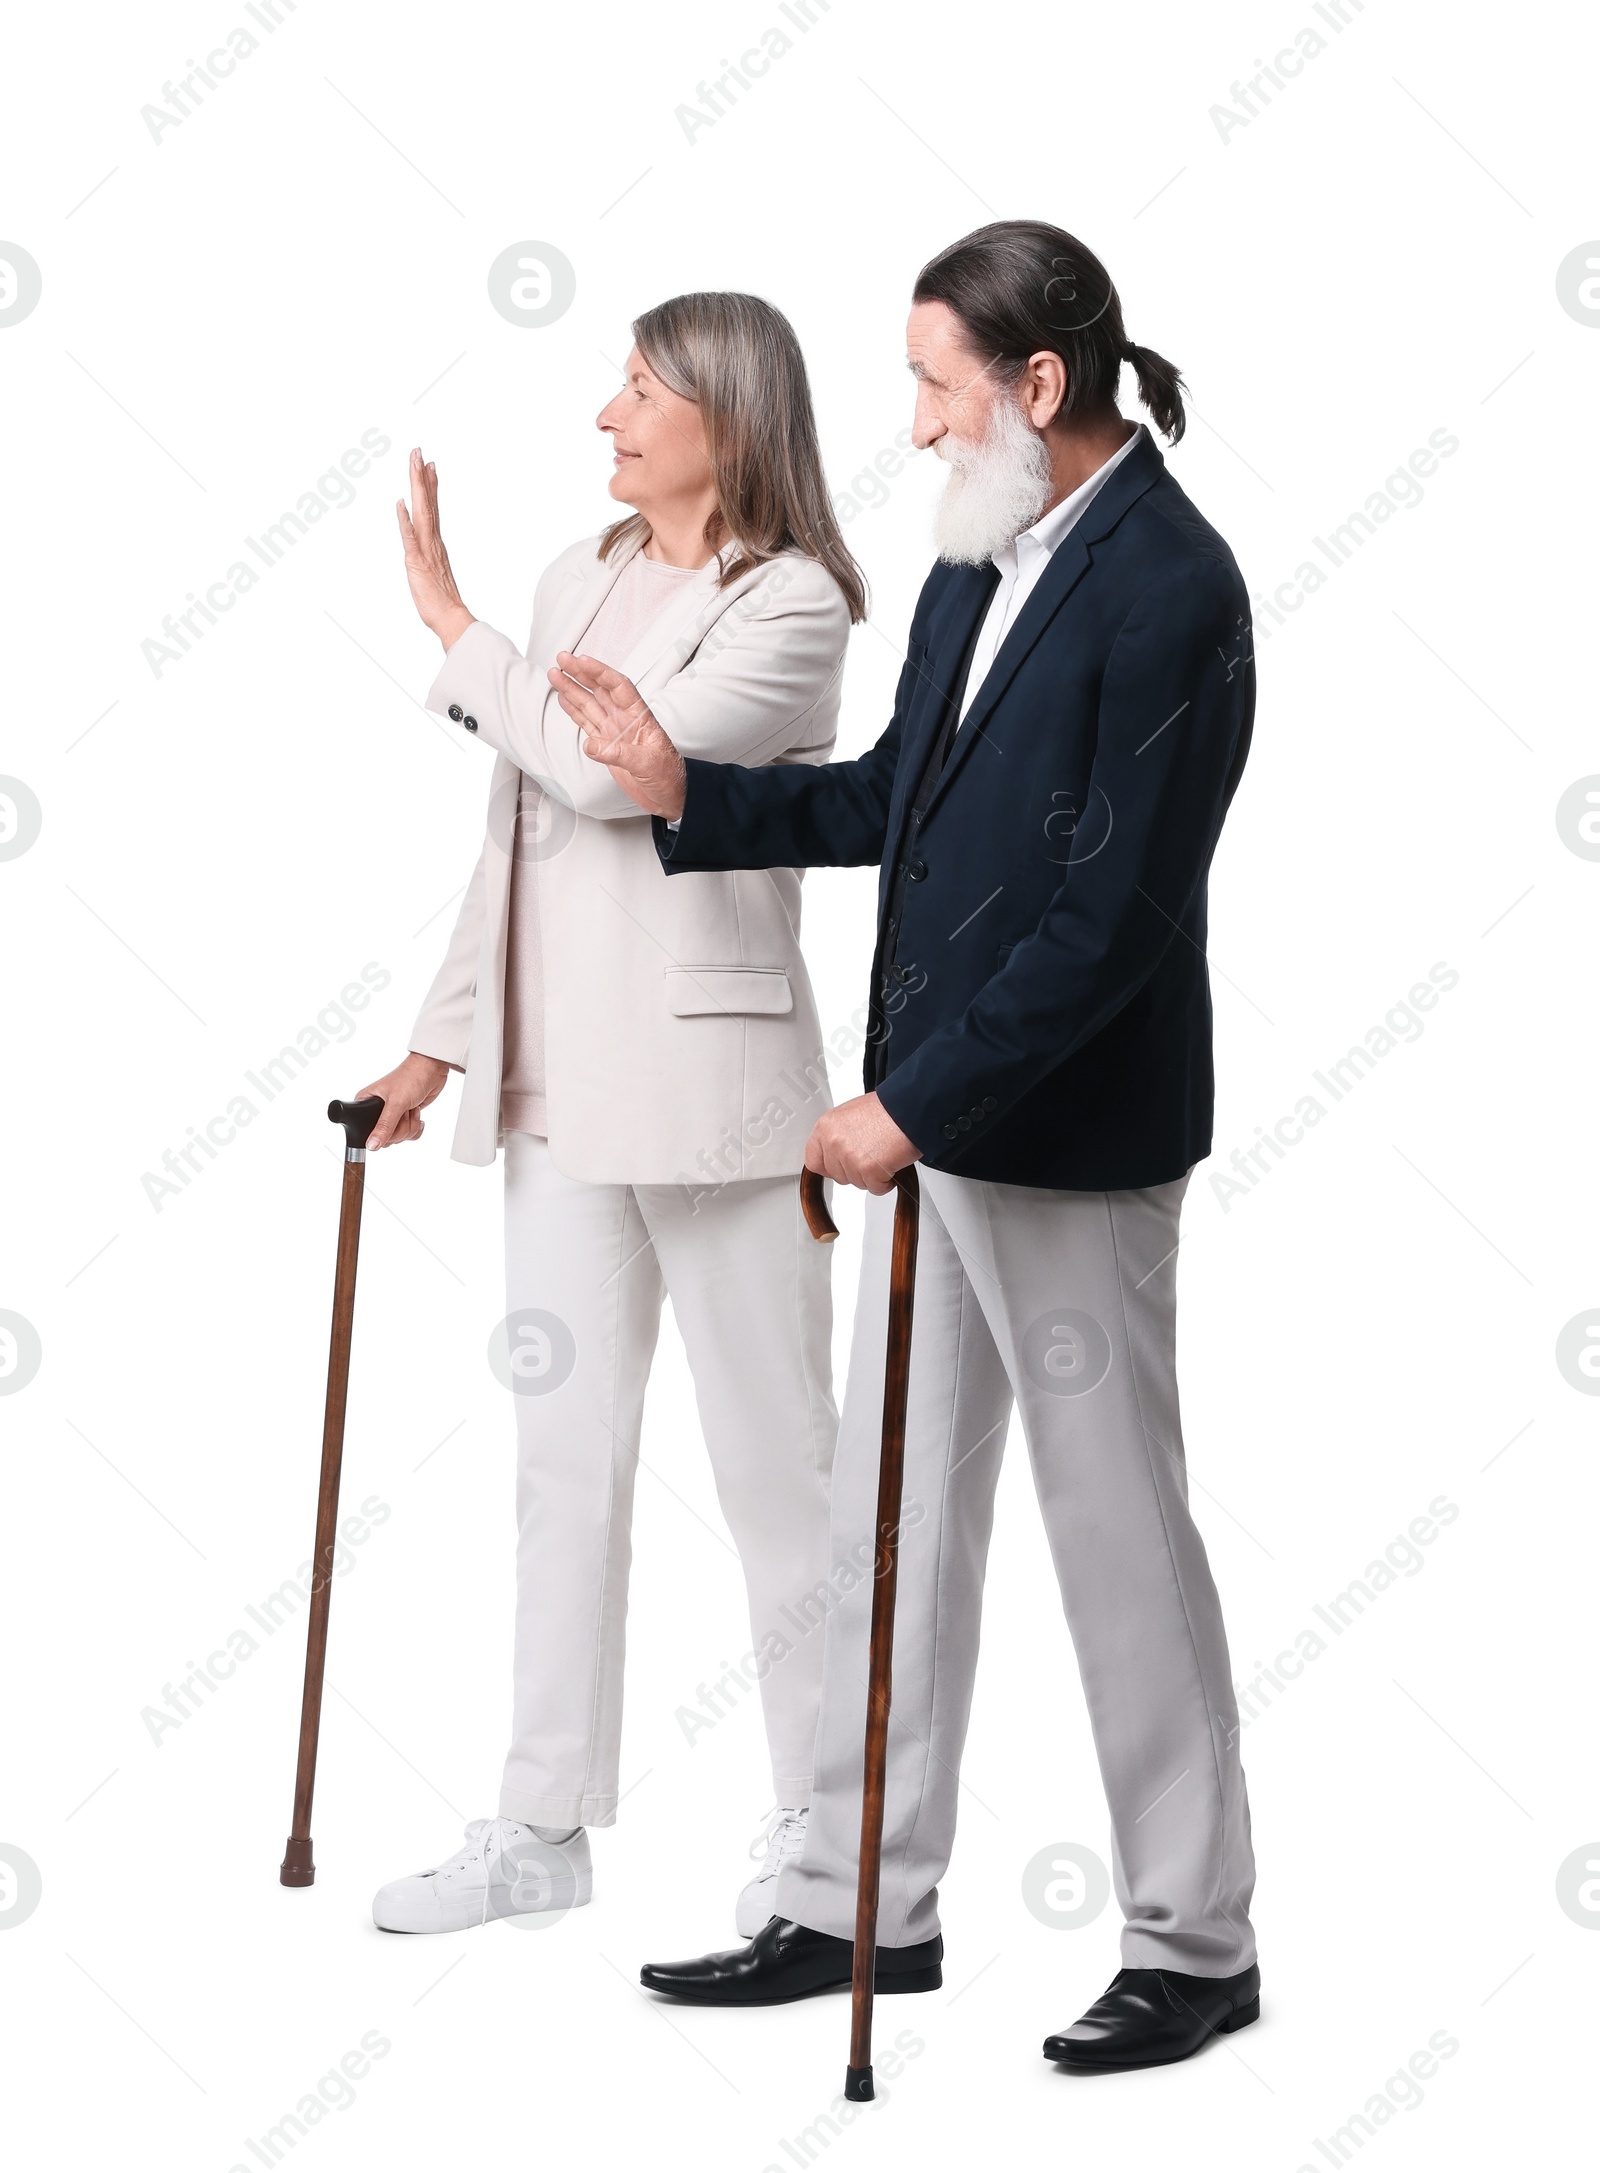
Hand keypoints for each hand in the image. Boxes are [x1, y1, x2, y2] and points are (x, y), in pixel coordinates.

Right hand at [355, 1052, 452, 1148]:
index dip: (381, 1133)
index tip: (392, 1122)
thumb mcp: (395, 1103)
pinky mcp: (404, 1118)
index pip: (366, 1132)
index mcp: (365, 1103)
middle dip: (400, 1128)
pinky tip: (416, 1112)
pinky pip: (408, 1135)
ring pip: (398, 1138)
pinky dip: (415, 1127)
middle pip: (384, 1138)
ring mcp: (391, 1116)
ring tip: (411, 1108)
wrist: (431, 1069)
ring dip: (410, 1125)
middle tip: (404, 1111)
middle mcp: (375, 1111)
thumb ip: (384, 1126)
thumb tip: (371, 1145)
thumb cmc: (410, 1077)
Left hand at [396, 447, 474, 648]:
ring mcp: (426, 550)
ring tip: (415, 464)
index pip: (433, 507)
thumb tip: (429, 545)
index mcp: (436, 543)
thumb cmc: (442, 601)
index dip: (430, 485)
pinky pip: (410, 538)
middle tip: (418, 451)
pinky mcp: (417, 563)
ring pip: (421, 512)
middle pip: (427, 502)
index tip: (429, 464)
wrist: (451, 620)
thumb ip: (430, 556)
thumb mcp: (433, 572)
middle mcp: (433, 541)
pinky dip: (405, 520)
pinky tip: (400, 503)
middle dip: (421, 476)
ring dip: (417, 487)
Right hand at [550, 651, 687, 818]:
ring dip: (572, 689)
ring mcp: (614, 731)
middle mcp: (625, 720)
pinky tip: (563, 698)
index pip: (619, 687)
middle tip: (562, 658)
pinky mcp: (606, 745)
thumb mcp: (648, 764)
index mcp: (640, 716)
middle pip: (600, 689)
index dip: (600, 672)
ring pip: (589, 704)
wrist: (669, 796)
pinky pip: (586, 723)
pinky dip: (574, 711)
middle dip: (580, 673)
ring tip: (554, 674)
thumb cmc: (668, 776)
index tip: (582, 661)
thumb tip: (592, 746)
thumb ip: (620, 754)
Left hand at [803, 1093, 920, 1195]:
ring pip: (857, 1183)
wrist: (909, 1109)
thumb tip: (836, 1150)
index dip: (829, 1166)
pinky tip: (891, 1163)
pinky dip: (886, 1182)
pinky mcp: (868, 1170)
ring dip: (872, 1175)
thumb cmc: (887, 1109)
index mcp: (826, 1126)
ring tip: (883, 1154)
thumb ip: (838, 1134)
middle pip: (837, 1175)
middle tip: (871, 1155)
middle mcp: (834, 1142)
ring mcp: (849, 1157)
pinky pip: (876, 1188)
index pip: (813, 1160)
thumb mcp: (851, 1114)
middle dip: (855, 1171)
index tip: (838, 1167)